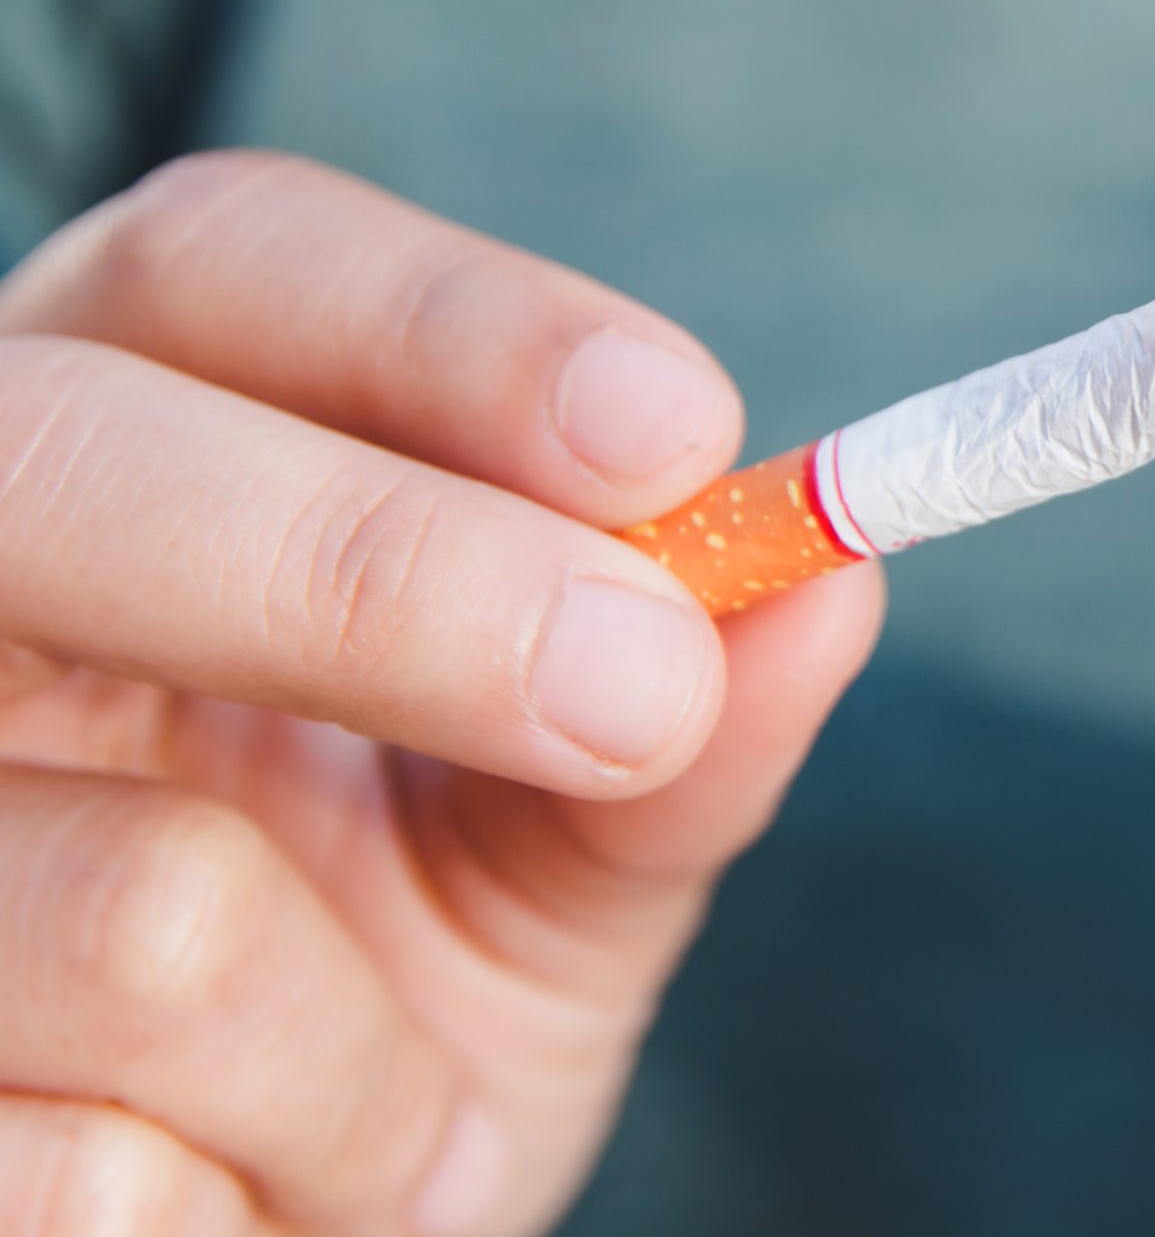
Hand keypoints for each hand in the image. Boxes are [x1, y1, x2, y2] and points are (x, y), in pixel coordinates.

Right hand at [0, 153, 883, 1235]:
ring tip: (387, 1128)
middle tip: (643, 694)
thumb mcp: (558, 848)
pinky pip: (77, 1167)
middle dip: (386, 578)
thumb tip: (826, 579)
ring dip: (362, 1069)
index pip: (224, 266)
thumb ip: (683, 708)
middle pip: (75, 459)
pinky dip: (254, 1213)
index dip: (444, 321)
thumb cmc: (387, 1011)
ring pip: (147, 906)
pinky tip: (230, 1208)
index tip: (677, 432)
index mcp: (136, 467)